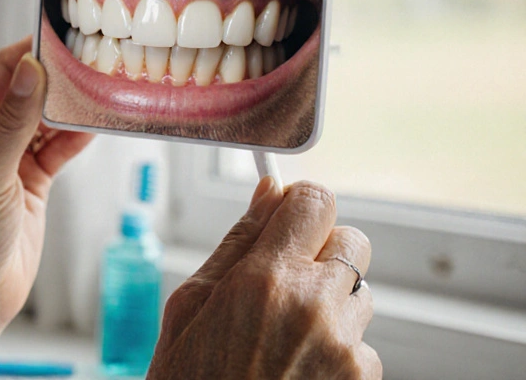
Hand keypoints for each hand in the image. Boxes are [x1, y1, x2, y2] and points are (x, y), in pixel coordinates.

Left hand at [0, 38, 91, 379]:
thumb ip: (11, 122)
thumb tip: (29, 70)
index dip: (30, 52)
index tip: (63, 34)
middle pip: (27, 92)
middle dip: (58, 77)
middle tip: (94, 57)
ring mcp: (9, 159)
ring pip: (46, 120)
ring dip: (72, 107)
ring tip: (104, 85)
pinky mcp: (32, 183)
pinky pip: (58, 149)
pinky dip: (78, 137)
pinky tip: (99, 124)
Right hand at [149, 178, 380, 378]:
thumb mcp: (189, 306)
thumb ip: (236, 243)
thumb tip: (267, 192)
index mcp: (265, 279)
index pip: (314, 201)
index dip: (299, 206)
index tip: (284, 220)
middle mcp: (314, 306)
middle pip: (351, 240)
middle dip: (321, 251)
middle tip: (282, 280)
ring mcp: (345, 348)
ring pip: (359, 293)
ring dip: (331, 303)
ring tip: (284, 336)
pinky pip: (364, 345)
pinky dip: (338, 351)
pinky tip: (297, 370)